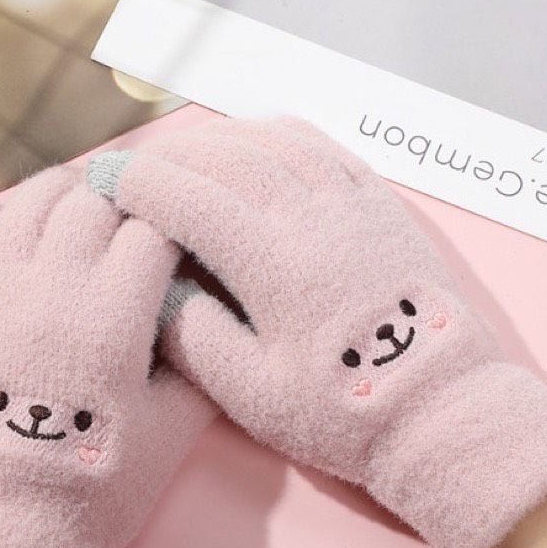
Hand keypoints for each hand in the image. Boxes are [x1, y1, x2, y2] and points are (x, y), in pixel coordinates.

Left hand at [0, 165, 215, 547]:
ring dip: (65, 193)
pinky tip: (20, 226)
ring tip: (84, 200)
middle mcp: (52, 288)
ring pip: (31, 204)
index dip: (175, 220)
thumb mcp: (176, 428)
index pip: (152, 231)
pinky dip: (1, 218)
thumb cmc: (103, 486)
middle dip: (125, 196)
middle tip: (140, 203)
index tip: (185, 225)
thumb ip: (202, 362)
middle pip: (93, 203)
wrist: (11, 529)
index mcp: (113, 317)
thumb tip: (211, 314)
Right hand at [88, 117, 546, 547]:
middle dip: (169, 155)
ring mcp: (352, 204)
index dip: (137, 185)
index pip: (187, 198)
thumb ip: (195, 338)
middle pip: (224, 156)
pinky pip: (322, 147)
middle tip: (135, 168)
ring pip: (271, 141)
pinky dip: (277, 135)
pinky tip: (260, 142)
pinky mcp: (381, 205)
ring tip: (185, 154)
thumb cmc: (345, 413)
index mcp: (272, 262)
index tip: (104, 183)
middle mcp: (310, 215)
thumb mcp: (255, 395)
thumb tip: (154, 292)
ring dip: (219, 138)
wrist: (442, 411)